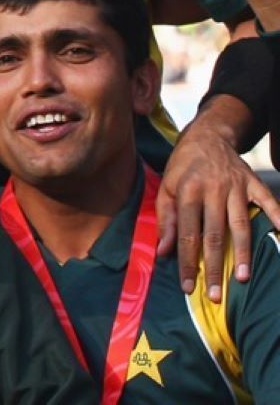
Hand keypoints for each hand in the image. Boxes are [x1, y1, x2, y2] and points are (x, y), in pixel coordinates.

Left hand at [158, 107, 279, 299]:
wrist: (207, 136)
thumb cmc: (182, 167)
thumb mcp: (166, 188)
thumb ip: (165, 220)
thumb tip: (163, 251)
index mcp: (187, 192)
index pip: (186, 234)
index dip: (186, 261)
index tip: (188, 286)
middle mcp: (212, 190)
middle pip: (214, 234)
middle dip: (214, 266)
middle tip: (215, 294)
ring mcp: (235, 186)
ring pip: (240, 225)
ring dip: (243, 253)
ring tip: (243, 278)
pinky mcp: (253, 183)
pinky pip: (268, 202)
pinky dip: (278, 218)